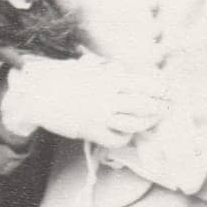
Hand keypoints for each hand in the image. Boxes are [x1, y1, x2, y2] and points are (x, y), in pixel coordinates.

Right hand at [0, 54, 166, 146]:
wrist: (38, 95)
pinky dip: (126, 136)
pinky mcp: (92, 132)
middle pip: (145, 105)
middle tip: (167, 108)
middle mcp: (108, 98)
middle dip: (160, 108)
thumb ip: (106, 70)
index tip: (168, 90)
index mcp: (110, 79)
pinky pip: (117, 139)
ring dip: (148, 123)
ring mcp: (101, 116)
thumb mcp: (87, 68)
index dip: (161, 88)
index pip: (145, 84)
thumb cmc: (62, 78)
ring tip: (153, 120)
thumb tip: (121, 70)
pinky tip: (127, 131)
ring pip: (135, 123)